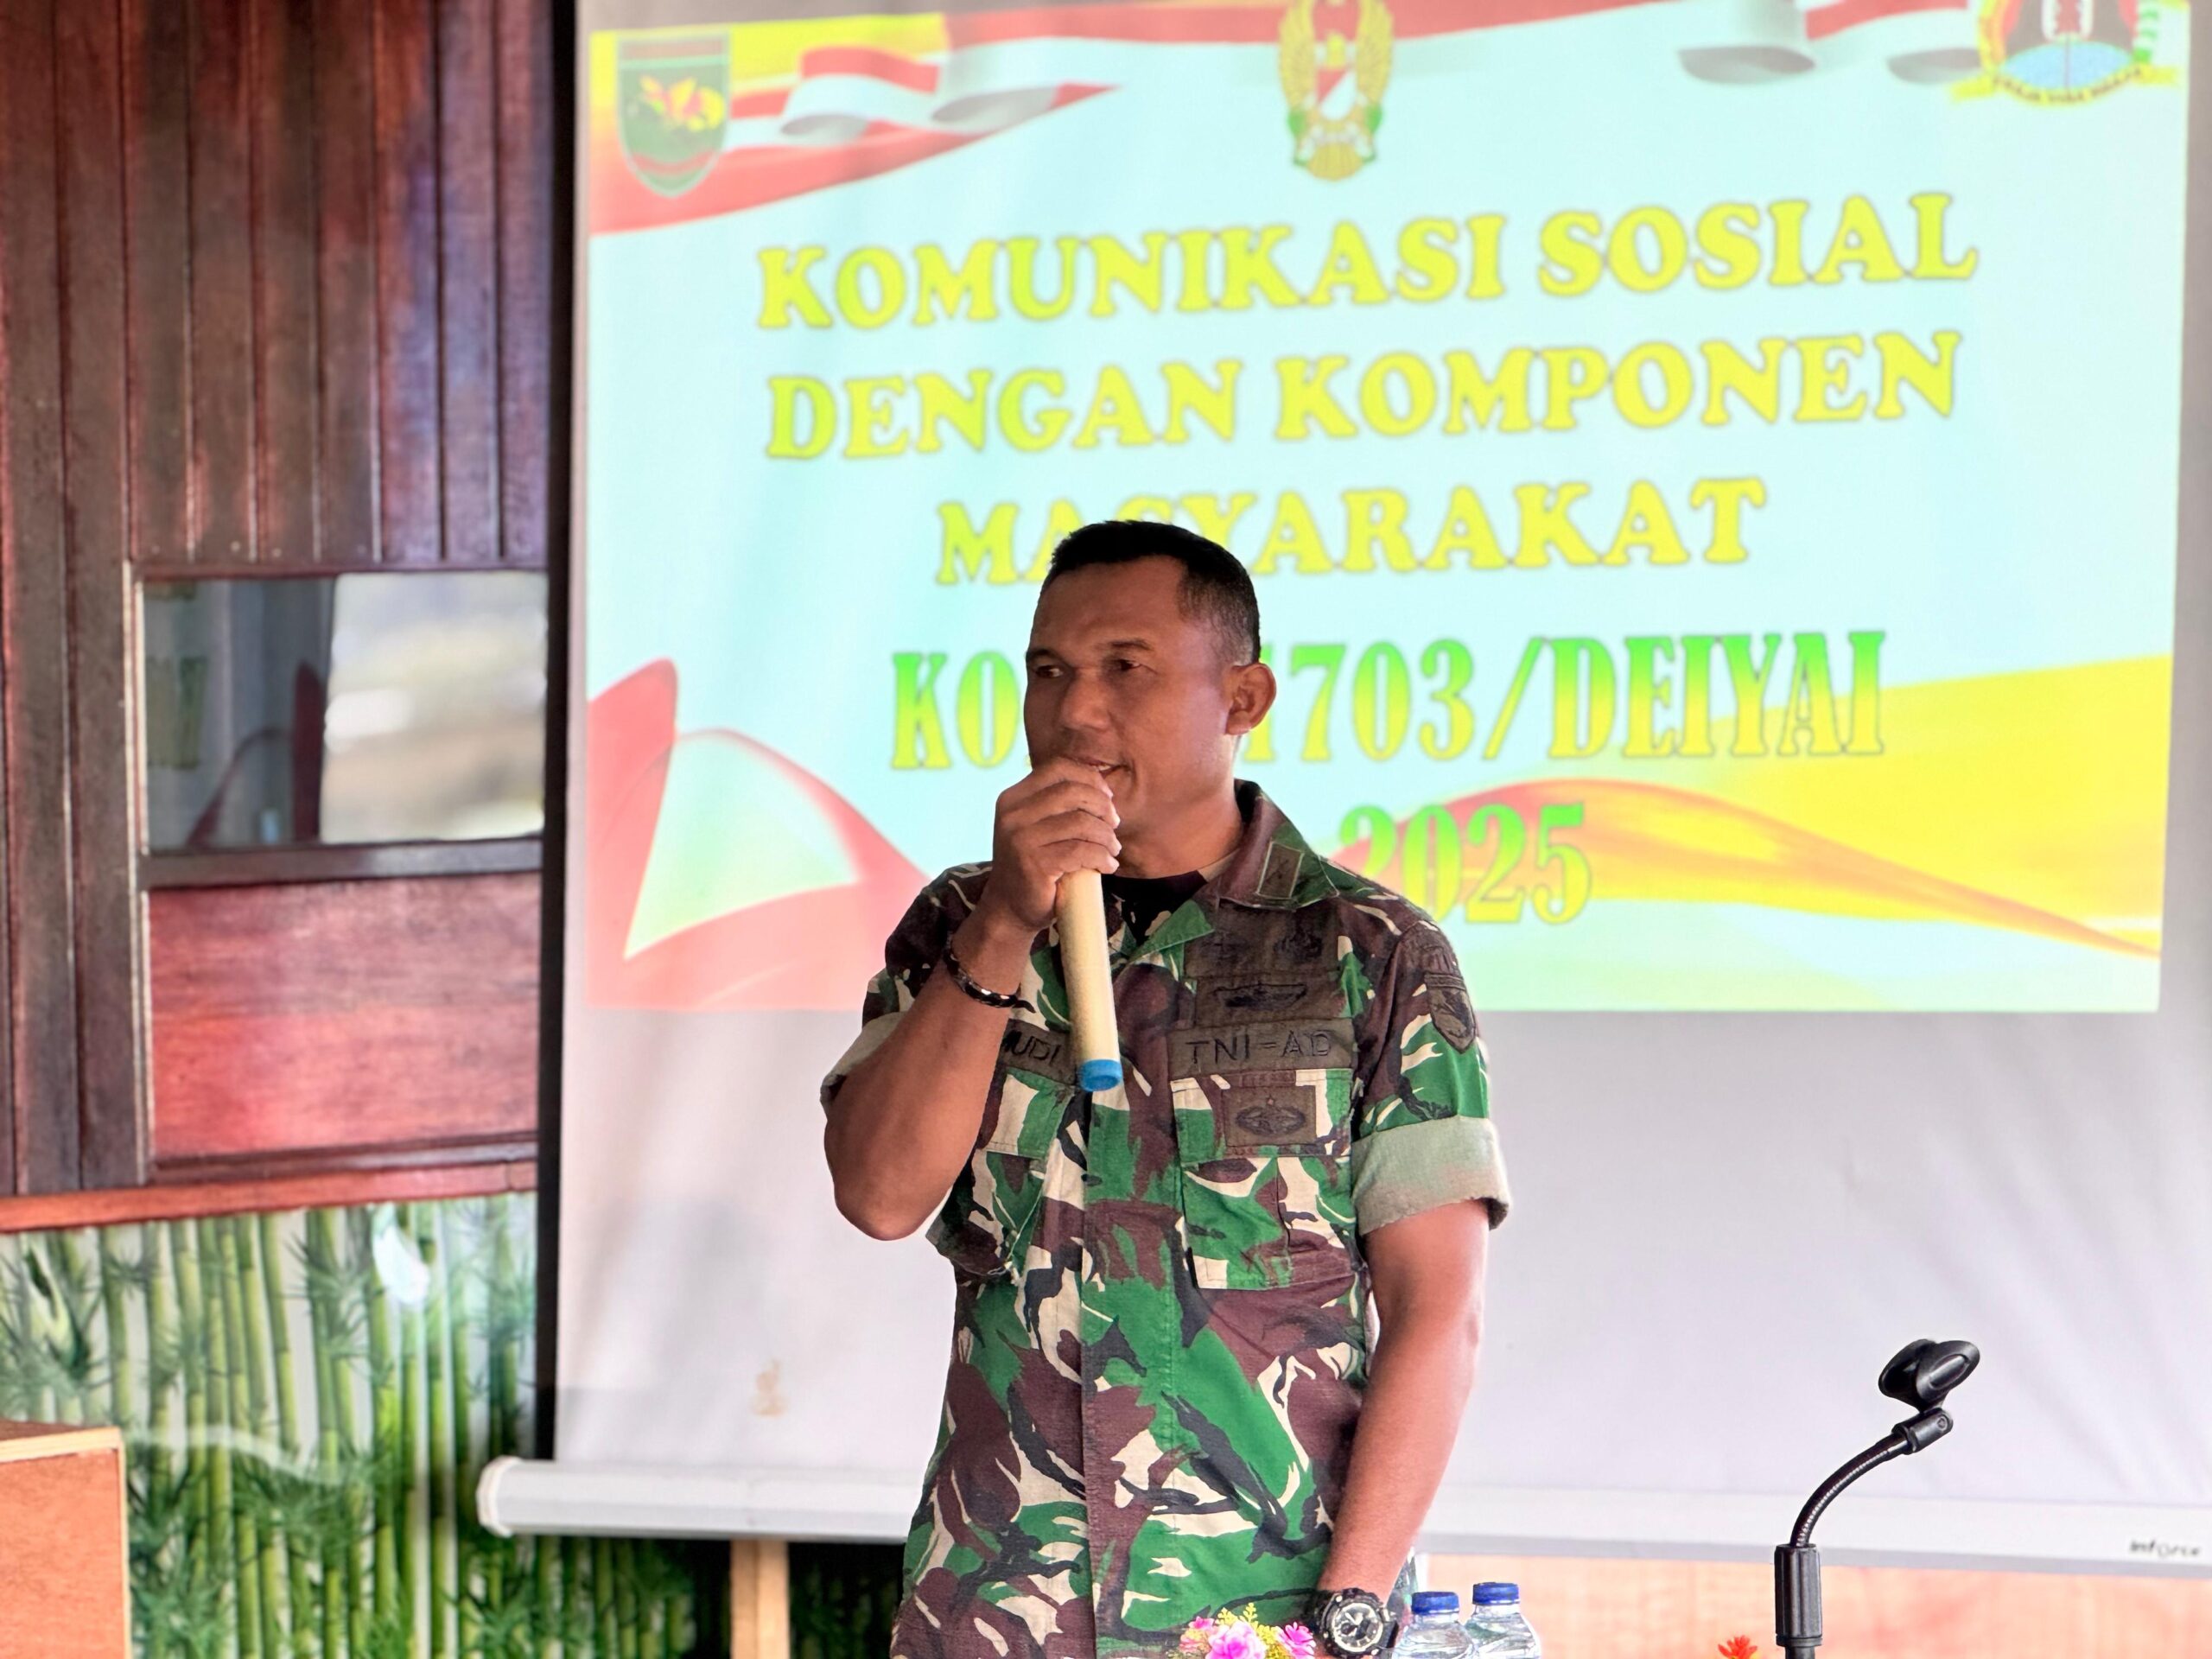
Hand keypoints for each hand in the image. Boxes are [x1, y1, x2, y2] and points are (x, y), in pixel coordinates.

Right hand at [974, 757, 1120, 937]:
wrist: (1010, 909)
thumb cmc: (1034, 865)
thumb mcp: (1038, 826)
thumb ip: (1058, 805)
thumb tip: (1103, 787)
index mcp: (1013, 798)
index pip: (1058, 768)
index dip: (1090, 778)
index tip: (1108, 798)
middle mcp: (1012, 814)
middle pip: (1073, 792)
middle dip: (1103, 808)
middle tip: (1114, 827)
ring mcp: (1020, 839)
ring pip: (1081, 823)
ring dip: (1107, 837)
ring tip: (1112, 850)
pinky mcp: (1033, 864)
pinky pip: (1081, 851)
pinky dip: (1102, 858)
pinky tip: (1107, 866)